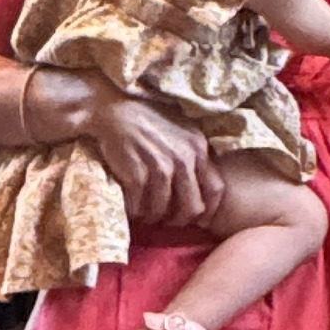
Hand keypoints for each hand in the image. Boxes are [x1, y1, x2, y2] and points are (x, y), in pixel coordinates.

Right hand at [80, 84, 223, 226]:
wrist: (114, 109)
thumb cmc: (148, 120)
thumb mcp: (182, 131)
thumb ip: (195, 155)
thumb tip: (203, 186)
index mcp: (198, 148)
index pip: (216, 189)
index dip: (208, 209)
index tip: (198, 217)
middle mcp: (183, 159)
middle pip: (192, 207)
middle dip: (180, 219)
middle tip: (168, 219)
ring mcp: (160, 166)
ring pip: (163, 209)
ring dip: (153, 216)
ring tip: (146, 213)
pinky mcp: (137, 173)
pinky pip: (139, 205)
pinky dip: (135, 210)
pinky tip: (132, 207)